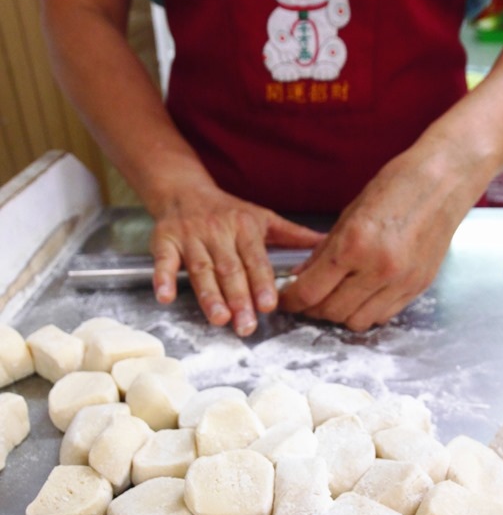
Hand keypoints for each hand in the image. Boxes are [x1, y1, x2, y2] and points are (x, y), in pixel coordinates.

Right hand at [150, 181, 323, 335]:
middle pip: (229, 269)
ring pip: (201, 269)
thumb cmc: (228, 211)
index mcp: (245, 227)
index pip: (255, 259)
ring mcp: (190, 237)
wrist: (183, 189)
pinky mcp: (165, 240)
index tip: (269, 305)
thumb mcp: (263, 218)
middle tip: (246, 325)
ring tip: (219, 318)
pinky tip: (166, 296)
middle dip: (239, 298)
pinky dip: (163, 278)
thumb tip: (327, 245)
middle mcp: (218, 231)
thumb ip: (293, 236)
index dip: (262, 282)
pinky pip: (163, 261)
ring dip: (209, 295)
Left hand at [279, 148, 473, 330]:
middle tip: (307, 300)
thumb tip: (301, 277)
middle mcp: (378, 268)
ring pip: (357, 321)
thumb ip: (323, 251)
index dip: (292, 300)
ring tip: (334, 299)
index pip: (311, 291)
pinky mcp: (418, 288)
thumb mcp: (349, 214)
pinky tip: (361, 295)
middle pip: (331, 311)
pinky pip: (383, 316)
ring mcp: (401, 282)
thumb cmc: (396, 187)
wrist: (444, 181)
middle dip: (312, 309)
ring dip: (339, 314)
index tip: (286, 299)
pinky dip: (366, 311)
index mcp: (354, 244)